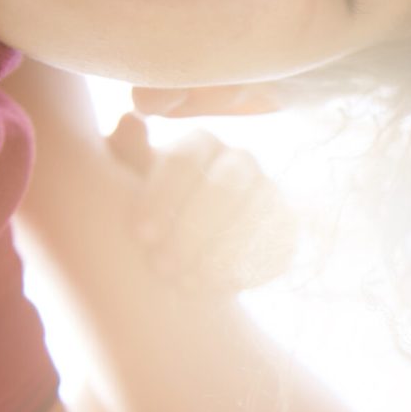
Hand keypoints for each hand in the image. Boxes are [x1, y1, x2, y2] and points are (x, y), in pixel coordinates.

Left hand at [108, 114, 297, 294]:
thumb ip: (125, 155)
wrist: (185, 245)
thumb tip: (128, 121)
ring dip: (218, 251)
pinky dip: (248, 267)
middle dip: (192, 229)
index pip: (184, 161)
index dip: (162, 197)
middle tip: (161, 267)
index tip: (139, 235)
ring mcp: (267, 192)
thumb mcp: (128, 181)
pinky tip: (216, 290)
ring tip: (185, 284)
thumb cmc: (148, 206)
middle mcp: (239, 161)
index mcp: (200, 144)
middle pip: (224, 188)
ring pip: (252, 216)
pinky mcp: (284, 227)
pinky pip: (276, 243)